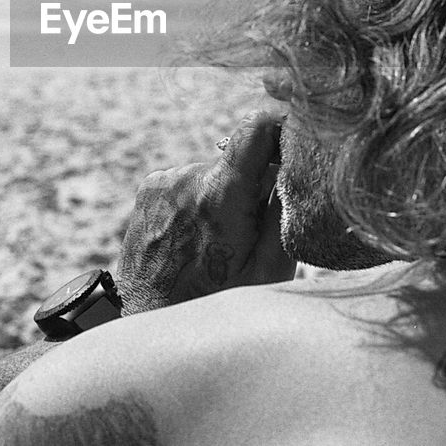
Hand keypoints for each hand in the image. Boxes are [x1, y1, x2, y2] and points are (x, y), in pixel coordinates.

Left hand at [115, 111, 295, 314]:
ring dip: (226, 196)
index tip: (297, 135)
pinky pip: (192, 181)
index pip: (256, 128)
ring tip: (219, 242)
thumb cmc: (212, 305)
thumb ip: (284, 213)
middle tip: (253, 231)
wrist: (147, 321)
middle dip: (255, 186)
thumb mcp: (266, 272)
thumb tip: (297, 168)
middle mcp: (188, 178)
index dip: (282, 124)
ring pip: (217, 173)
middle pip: (241, 159)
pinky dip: (203, 201)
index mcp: (220, 196)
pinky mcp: (150, 187)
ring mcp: (164, 180)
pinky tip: (197, 237)